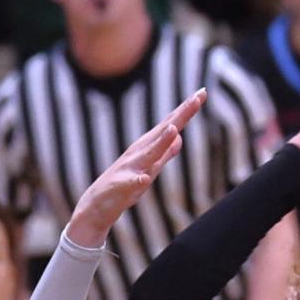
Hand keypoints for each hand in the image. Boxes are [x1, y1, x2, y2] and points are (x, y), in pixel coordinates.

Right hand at [66, 90, 206, 247]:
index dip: (186, 111)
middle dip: (180, 116)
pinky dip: (137, 181)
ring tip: (173, 129)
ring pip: (148, 155)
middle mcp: (140, 154)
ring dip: (160, 142)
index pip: (170, 126)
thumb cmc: (125, 187)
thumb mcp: (150, 169)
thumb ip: (164, 153)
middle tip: (198, 97)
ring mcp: (130, 170)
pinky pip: (130, 185)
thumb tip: (179, 139)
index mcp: (148, 149)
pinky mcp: (121, 189)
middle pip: (163, 132)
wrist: (97, 206)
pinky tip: (143, 179)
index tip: (202, 93)